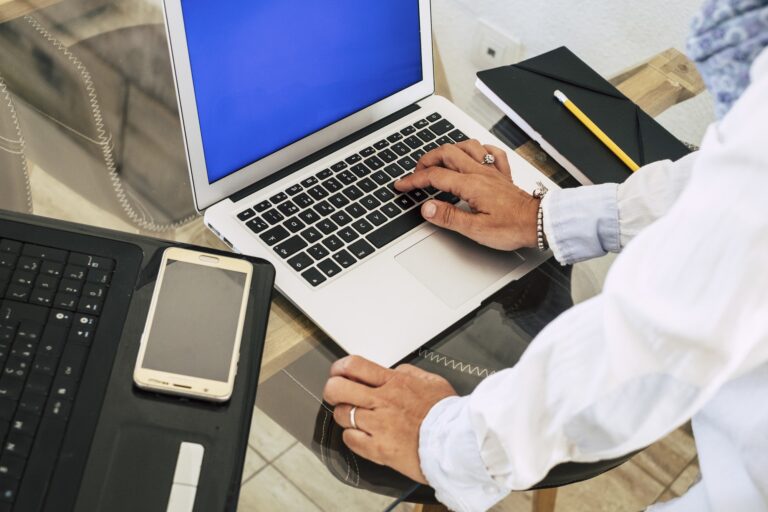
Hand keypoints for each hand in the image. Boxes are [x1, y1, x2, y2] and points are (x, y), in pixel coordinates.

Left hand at [322, 356, 457, 483]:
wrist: (458, 442)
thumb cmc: (448, 413)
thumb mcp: (431, 381)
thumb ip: (408, 373)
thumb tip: (392, 371)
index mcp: (394, 382)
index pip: (354, 366)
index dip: (339, 367)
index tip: (338, 372)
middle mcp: (382, 401)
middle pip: (338, 389)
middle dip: (332, 390)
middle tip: (336, 394)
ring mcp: (378, 426)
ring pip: (342, 415)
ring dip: (344, 415)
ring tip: (354, 418)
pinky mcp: (378, 449)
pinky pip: (350, 440)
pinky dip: (351, 437)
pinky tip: (361, 435)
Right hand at [394, 140, 539, 250]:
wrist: (539, 223)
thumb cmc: (512, 227)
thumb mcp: (475, 229)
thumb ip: (449, 217)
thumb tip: (427, 208)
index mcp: (470, 185)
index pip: (435, 177)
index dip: (414, 180)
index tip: (402, 185)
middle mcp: (480, 173)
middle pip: (447, 153)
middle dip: (427, 159)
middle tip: (416, 171)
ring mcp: (492, 171)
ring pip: (467, 146)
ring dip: (450, 149)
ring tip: (439, 159)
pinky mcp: (503, 175)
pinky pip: (491, 153)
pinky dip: (479, 150)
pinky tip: (475, 155)